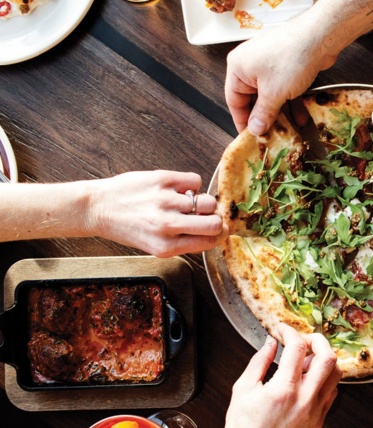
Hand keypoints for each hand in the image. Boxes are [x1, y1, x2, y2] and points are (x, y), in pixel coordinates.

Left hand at [85, 171, 225, 256]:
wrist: (98, 208)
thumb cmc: (126, 227)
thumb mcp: (154, 245)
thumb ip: (183, 242)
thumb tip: (214, 230)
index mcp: (167, 246)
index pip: (209, 241)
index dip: (218, 234)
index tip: (218, 230)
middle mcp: (167, 225)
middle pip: (214, 222)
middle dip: (216, 219)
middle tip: (208, 216)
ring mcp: (164, 201)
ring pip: (208, 201)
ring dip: (204, 202)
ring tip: (190, 202)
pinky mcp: (161, 180)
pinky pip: (194, 180)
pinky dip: (191, 185)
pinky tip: (179, 189)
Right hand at [215, 324, 340, 427]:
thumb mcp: (243, 389)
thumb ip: (260, 361)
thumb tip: (271, 342)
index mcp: (283, 390)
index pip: (297, 348)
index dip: (290, 332)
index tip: (283, 330)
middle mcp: (304, 400)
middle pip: (328, 357)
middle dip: (317, 340)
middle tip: (303, 340)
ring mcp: (315, 412)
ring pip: (336, 375)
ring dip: (323, 361)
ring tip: (304, 362)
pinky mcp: (318, 421)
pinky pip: (331, 393)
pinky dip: (324, 380)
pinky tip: (307, 380)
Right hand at [225, 20, 333, 135]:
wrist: (320, 38)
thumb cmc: (291, 59)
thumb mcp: (274, 93)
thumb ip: (263, 114)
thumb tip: (255, 129)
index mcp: (238, 68)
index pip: (234, 101)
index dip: (242, 121)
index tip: (251, 138)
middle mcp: (251, 65)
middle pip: (254, 99)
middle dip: (265, 119)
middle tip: (271, 137)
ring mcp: (269, 65)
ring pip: (272, 97)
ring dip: (282, 114)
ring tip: (290, 131)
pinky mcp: (287, 67)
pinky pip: (285, 90)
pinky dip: (292, 104)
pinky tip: (301, 118)